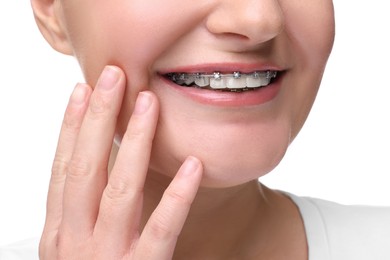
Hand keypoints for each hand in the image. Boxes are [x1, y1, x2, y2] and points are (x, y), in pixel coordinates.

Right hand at [39, 66, 202, 258]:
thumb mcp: (77, 246)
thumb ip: (85, 211)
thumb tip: (100, 166)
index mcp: (58, 233)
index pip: (63, 169)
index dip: (70, 128)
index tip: (81, 91)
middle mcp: (74, 241)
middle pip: (85, 168)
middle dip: (98, 119)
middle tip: (112, 76)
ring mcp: (106, 257)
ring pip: (120, 189)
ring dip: (134, 142)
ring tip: (148, 103)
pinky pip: (161, 229)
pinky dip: (178, 196)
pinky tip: (193, 165)